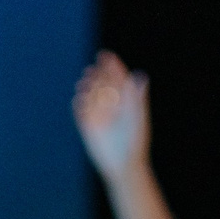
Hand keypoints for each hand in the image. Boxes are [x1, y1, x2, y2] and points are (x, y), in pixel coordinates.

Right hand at [72, 51, 151, 182]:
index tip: (104, 55)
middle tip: (91, 72)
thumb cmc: (135, 140)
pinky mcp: (87, 125)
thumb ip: (137, 96)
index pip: (117, 77)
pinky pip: (80, 110)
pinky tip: (80, 100)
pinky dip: (79, 103)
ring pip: (89, 93)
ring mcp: (99, 114)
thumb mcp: (138, 115)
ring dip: (85, 86)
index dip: (111, 65)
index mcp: (125, 99)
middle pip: (101, 82)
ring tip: (83, 84)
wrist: (123, 163)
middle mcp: (111, 104)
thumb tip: (140, 75)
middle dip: (95, 74)